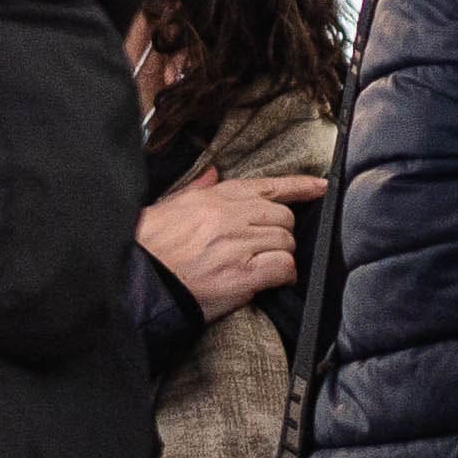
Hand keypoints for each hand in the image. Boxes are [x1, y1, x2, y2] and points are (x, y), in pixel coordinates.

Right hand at [138, 173, 326, 322]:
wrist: (136, 284)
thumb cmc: (147, 249)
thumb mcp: (164, 209)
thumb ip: (194, 190)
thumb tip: (213, 173)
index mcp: (212, 198)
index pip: (267, 186)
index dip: (299, 186)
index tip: (321, 187)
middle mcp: (228, 216)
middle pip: (283, 217)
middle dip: (279, 233)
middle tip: (262, 248)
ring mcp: (237, 244)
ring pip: (286, 242)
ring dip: (278, 255)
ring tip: (259, 267)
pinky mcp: (243, 274)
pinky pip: (284, 266)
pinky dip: (283, 275)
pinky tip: (269, 280)